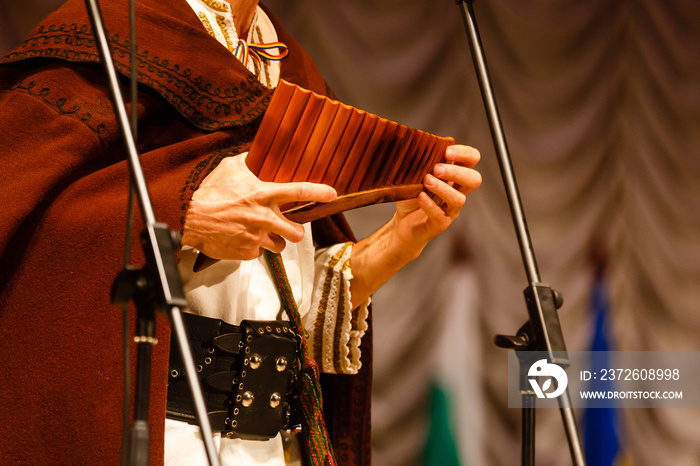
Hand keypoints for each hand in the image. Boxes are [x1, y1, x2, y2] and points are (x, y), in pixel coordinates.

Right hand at [181, 153, 336, 260]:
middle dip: (296, 231)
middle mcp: (265, 217)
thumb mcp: (229, 168)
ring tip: (262, 234)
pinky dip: (255, 249)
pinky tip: (244, 239)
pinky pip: (260, 254)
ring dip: (275, 242)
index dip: (319, 192)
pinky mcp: (248, 252)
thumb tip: (256, 153)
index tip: (332, 194)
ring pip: (281, 246)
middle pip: (298, 232)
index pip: (299, 191)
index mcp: (264, 195)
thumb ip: (248, 161)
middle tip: (289, 227)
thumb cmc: (209, 194)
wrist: (190, 220)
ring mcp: (257, 237)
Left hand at [391, 144, 481, 255]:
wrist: (402, 224)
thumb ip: (417, 161)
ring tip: (426, 180)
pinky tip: (420, 197)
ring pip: (459, 199)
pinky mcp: (439, 224)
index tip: (447, 151)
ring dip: (443, 188)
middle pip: (474, 179)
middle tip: (437, 168)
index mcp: (454, 175)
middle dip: (457, 172)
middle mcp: (457, 192)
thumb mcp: (413, 174)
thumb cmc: (411, 197)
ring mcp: (450, 209)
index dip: (465, 153)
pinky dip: (430, 205)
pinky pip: (440, 215)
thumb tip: (411, 142)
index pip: (472, 160)